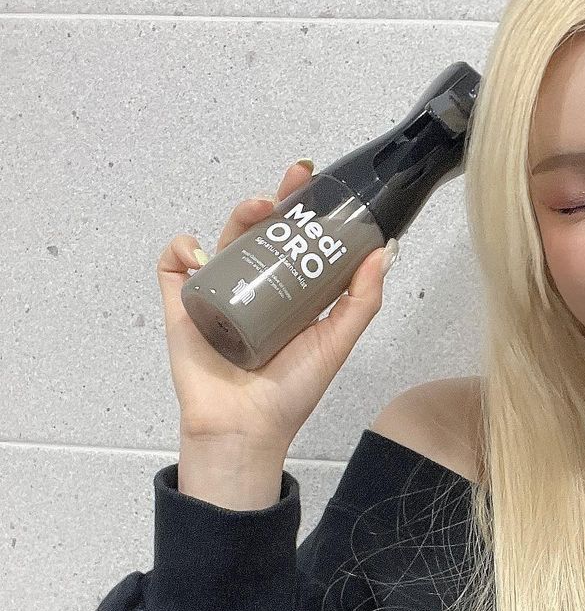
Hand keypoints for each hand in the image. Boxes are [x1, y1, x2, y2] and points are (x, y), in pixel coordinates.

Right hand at [156, 160, 394, 449]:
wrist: (245, 429)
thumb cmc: (290, 393)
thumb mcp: (335, 343)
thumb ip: (361, 301)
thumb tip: (384, 252)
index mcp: (288, 294)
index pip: (294, 241)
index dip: (301, 209)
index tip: (313, 182)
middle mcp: (252, 288)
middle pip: (257, 233)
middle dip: (270, 201)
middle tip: (287, 187)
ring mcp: (215, 294)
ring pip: (220, 241)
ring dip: (235, 216)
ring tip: (256, 209)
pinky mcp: (181, 306)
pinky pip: (174, 267)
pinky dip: (181, 250)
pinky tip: (199, 254)